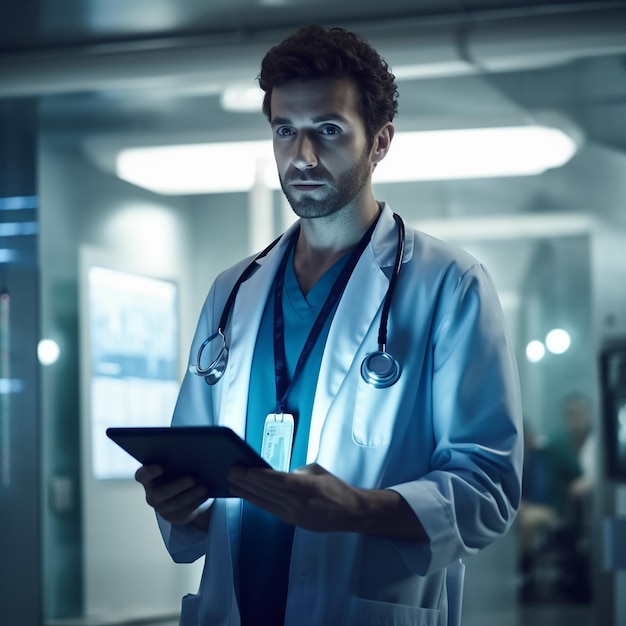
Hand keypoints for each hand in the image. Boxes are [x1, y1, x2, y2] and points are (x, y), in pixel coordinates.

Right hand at [135, 464, 210, 525]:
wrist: (174, 501)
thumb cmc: (172, 477)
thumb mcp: (169, 470)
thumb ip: (173, 462)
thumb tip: (191, 453)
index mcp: (148, 480)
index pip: (142, 476)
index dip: (149, 472)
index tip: (161, 467)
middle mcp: (152, 495)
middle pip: (162, 492)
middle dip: (178, 486)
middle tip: (192, 479)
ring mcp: (163, 508)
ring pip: (177, 503)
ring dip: (191, 495)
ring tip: (204, 487)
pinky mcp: (176, 516)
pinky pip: (187, 510)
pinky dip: (198, 501)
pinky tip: (206, 494)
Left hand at [228, 463, 363, 530]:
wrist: (350, 513)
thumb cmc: (337, 488)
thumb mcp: (319, 472)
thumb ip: (300, 472)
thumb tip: (283, 475)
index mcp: (307, 487)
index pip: (279, 481)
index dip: (260, 476)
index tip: (245, 469)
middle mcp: (298, 502)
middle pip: (268, 491)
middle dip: (247, 482)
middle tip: (231, 472)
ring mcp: (294, 514)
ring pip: (266, 501)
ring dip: (247, 493)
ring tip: (232, 484)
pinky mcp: (292, 521)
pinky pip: (271, 509)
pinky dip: (257, 502)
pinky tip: (248, 496)